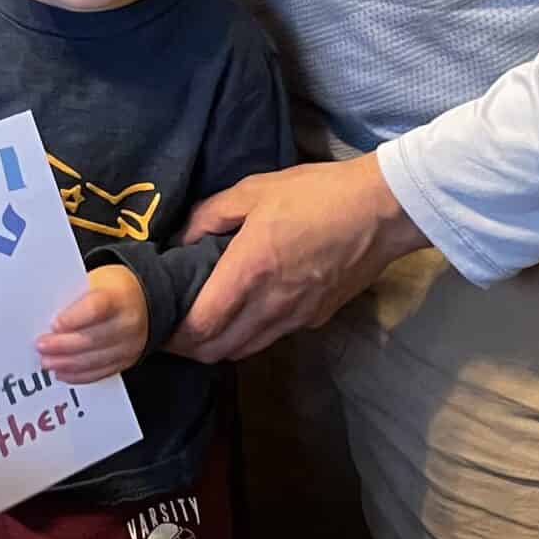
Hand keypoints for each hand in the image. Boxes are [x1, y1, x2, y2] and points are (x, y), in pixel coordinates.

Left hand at [36, 264, 148, 383]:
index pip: (96, 308)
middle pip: (93, 338)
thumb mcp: (97, 280)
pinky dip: (80, 375)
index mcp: (119, 297)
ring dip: (68, 363)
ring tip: (47, 362)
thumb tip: (43, 312)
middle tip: (41, 346)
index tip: (55, 324)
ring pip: (95, 359)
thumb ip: (75, 295)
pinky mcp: (126, 361)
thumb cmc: (114, 289)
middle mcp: (127, 323)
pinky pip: (101, 372)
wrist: (146, 301)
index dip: (75, 318)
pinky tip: (63, 372)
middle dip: (63, 345)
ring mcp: (129, 345)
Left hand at [173, 156, 426, 362]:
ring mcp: (296, 317)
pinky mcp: (316, 319)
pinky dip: (250, 335)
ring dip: (220, 345)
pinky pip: (272, 337)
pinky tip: (245, 312)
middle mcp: (271, 304)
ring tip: (205, 324)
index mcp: (251, 271)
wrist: (381, 211)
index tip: (158, 324)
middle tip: (174, 328)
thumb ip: (210, 215)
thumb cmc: (316, 194)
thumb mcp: (254, 190)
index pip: (202, 325)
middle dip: (191, 346)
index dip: (175, 334)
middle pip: (219, 349)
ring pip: (246, 349)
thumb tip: (180, 240)